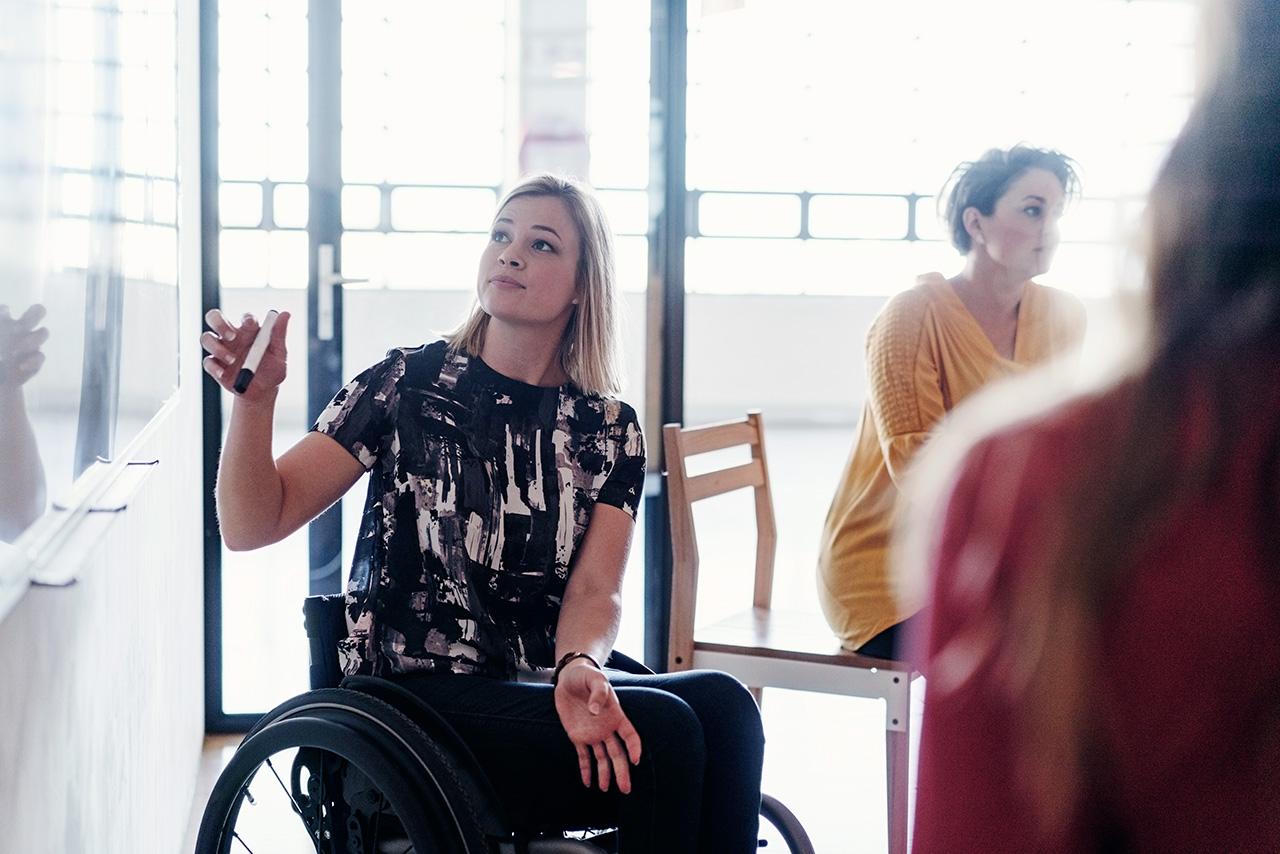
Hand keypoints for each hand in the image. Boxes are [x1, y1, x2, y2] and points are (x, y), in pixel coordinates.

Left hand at [0, 304, 48, 387]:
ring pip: (42, 333)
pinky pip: (40, 357)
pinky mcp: (36, 362)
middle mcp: (21, 330)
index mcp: (5, 323)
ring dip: (32, 340)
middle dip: (36, 314)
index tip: (1, 316)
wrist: (0, 380)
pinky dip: (32, 361)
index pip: (5, 311)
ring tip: (15, 352)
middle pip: (36, 313)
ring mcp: (31, 345)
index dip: (3, 312)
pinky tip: (21, 366)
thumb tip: (3, 325)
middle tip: (22, 325)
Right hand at [201, 308, 290, 401]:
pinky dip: (214, 367)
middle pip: (215, 318)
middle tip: (231, 336)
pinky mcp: (215, 365)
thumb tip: (285, 314)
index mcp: (249, 330)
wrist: (263, 392)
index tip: (250, 324)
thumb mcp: (279, 354)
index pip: (245, 318)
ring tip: (232, 360)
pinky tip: (223, 374)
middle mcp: (232, 336)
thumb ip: (279, 334)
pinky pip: (207, 362)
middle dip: (219, 323)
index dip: (247, 318)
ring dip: (217, 348)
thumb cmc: (272, 370)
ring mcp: (221, 350)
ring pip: (206, 338)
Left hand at [553, 660, 642, 793]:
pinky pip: (583, 756)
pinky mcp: (578, 736)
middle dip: (622, 771)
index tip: (635, 761)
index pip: (630, 735)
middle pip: (618, 753)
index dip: (634, 748)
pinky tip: (588, 783)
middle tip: (626, 789)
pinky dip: (586, 770)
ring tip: (605, 789)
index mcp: (616, 716)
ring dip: (605, 774)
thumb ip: (598, 694)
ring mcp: (593, 734)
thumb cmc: (587, 676)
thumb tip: (595, 711)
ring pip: (602, 758)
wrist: (570, 676)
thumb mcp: (596, 679)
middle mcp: (607, 729)